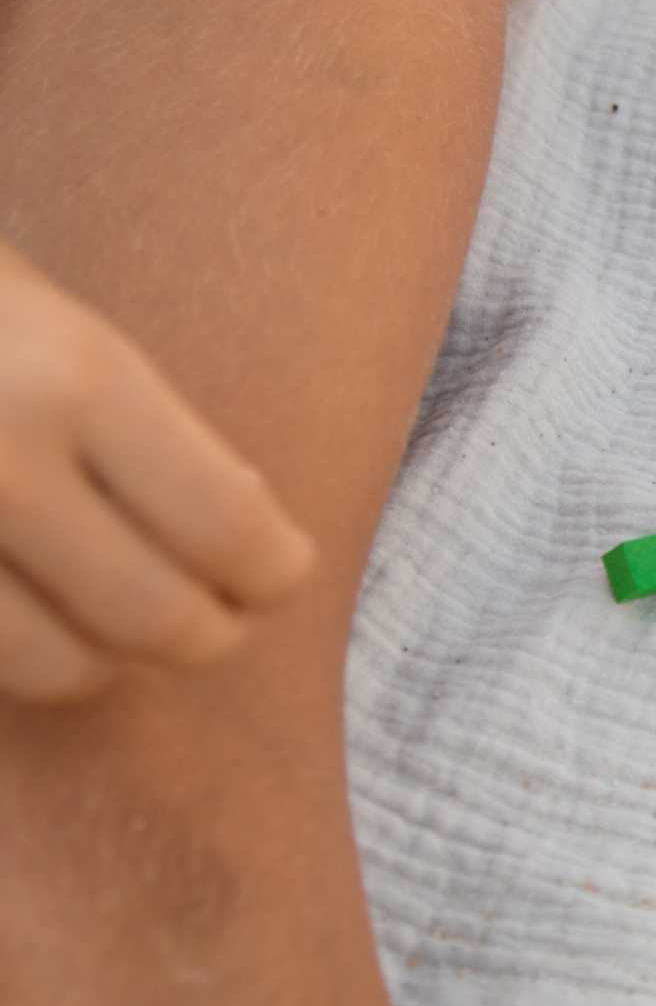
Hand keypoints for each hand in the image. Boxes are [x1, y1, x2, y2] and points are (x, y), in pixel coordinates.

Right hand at [0, 243, 316, 702]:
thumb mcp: (68, 337)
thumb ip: (150, 436)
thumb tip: (246, 547)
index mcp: (76, 379)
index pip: (226, 524)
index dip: (271, 572)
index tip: (279, 577)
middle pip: (156, 615)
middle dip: (205, 634)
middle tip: (215, 625)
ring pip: (58, 669)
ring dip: (106, 661)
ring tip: (113, 629)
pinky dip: (17, 660)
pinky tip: (31, 617)